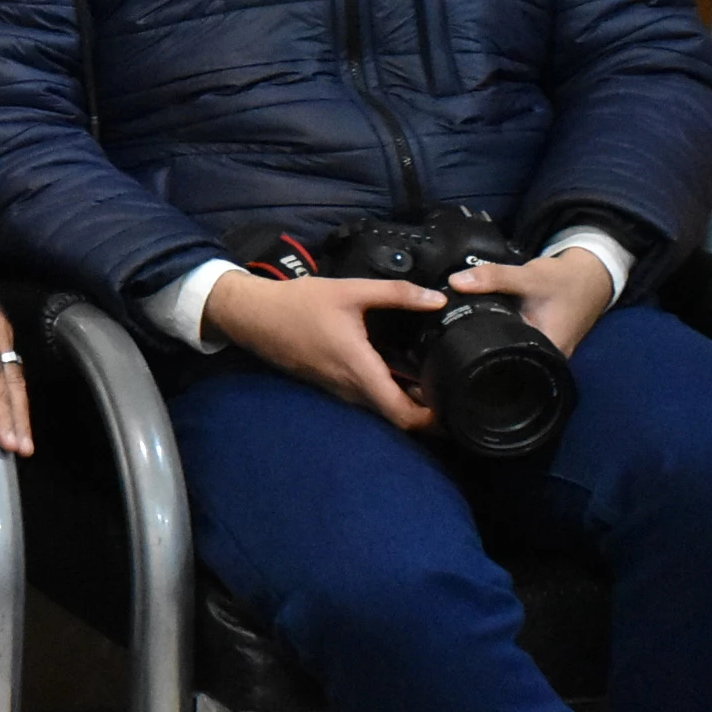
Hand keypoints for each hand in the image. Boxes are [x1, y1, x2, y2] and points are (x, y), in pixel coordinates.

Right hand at [203, 269, 442, 431]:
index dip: (434, 420)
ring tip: (435, 377)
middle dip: (428, 410)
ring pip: (382, 406)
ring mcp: (339, 390)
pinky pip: (368, 395)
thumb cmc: (298, 304)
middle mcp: (351, 389)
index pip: (403, 415)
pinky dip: (389, 389)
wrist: (253, 316)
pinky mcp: (331, 383)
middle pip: (397, 415)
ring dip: (408, 399)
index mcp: (360, 370)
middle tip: (457, 389)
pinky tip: (402, 367)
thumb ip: (396, 293)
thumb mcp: (350, 291)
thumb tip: (438, 299)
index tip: (458, 406)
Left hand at [452, 247, 614, 357]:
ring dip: (485, 341)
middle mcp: (545, 361)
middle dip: (476, 348)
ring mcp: (541, 353)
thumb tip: (455, 282)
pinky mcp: (536, 343)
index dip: (475, 359)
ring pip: (505, 353)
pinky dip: (496, 333)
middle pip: (502, 363)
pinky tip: (479, 324)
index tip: (451, 345)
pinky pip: (510, 343)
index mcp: (546, 355)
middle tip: (449, 334)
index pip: (504, 368)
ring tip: (459, 330)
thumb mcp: (530, 276)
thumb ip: (494, 278)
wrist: (590, 276)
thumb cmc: (566, 280)